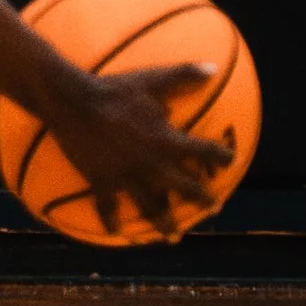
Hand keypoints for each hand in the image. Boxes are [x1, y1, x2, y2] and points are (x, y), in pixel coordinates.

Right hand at [49, 63, 233, 240]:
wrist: (74, 103)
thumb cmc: (114, 90)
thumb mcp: (151, 80)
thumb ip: (183, 76)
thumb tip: (213, 69)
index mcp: (167, 141)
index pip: (205, 151)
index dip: (222, 156)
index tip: (231, 161)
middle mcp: (152, 164)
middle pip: (184, 188)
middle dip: (202, 200)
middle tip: (214, 209)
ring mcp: (127, 177)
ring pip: (150, 207)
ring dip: (164, 224)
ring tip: (172, 237)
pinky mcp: (101, 182)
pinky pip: (108, 207)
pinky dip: (112, 220)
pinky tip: (116, 230)